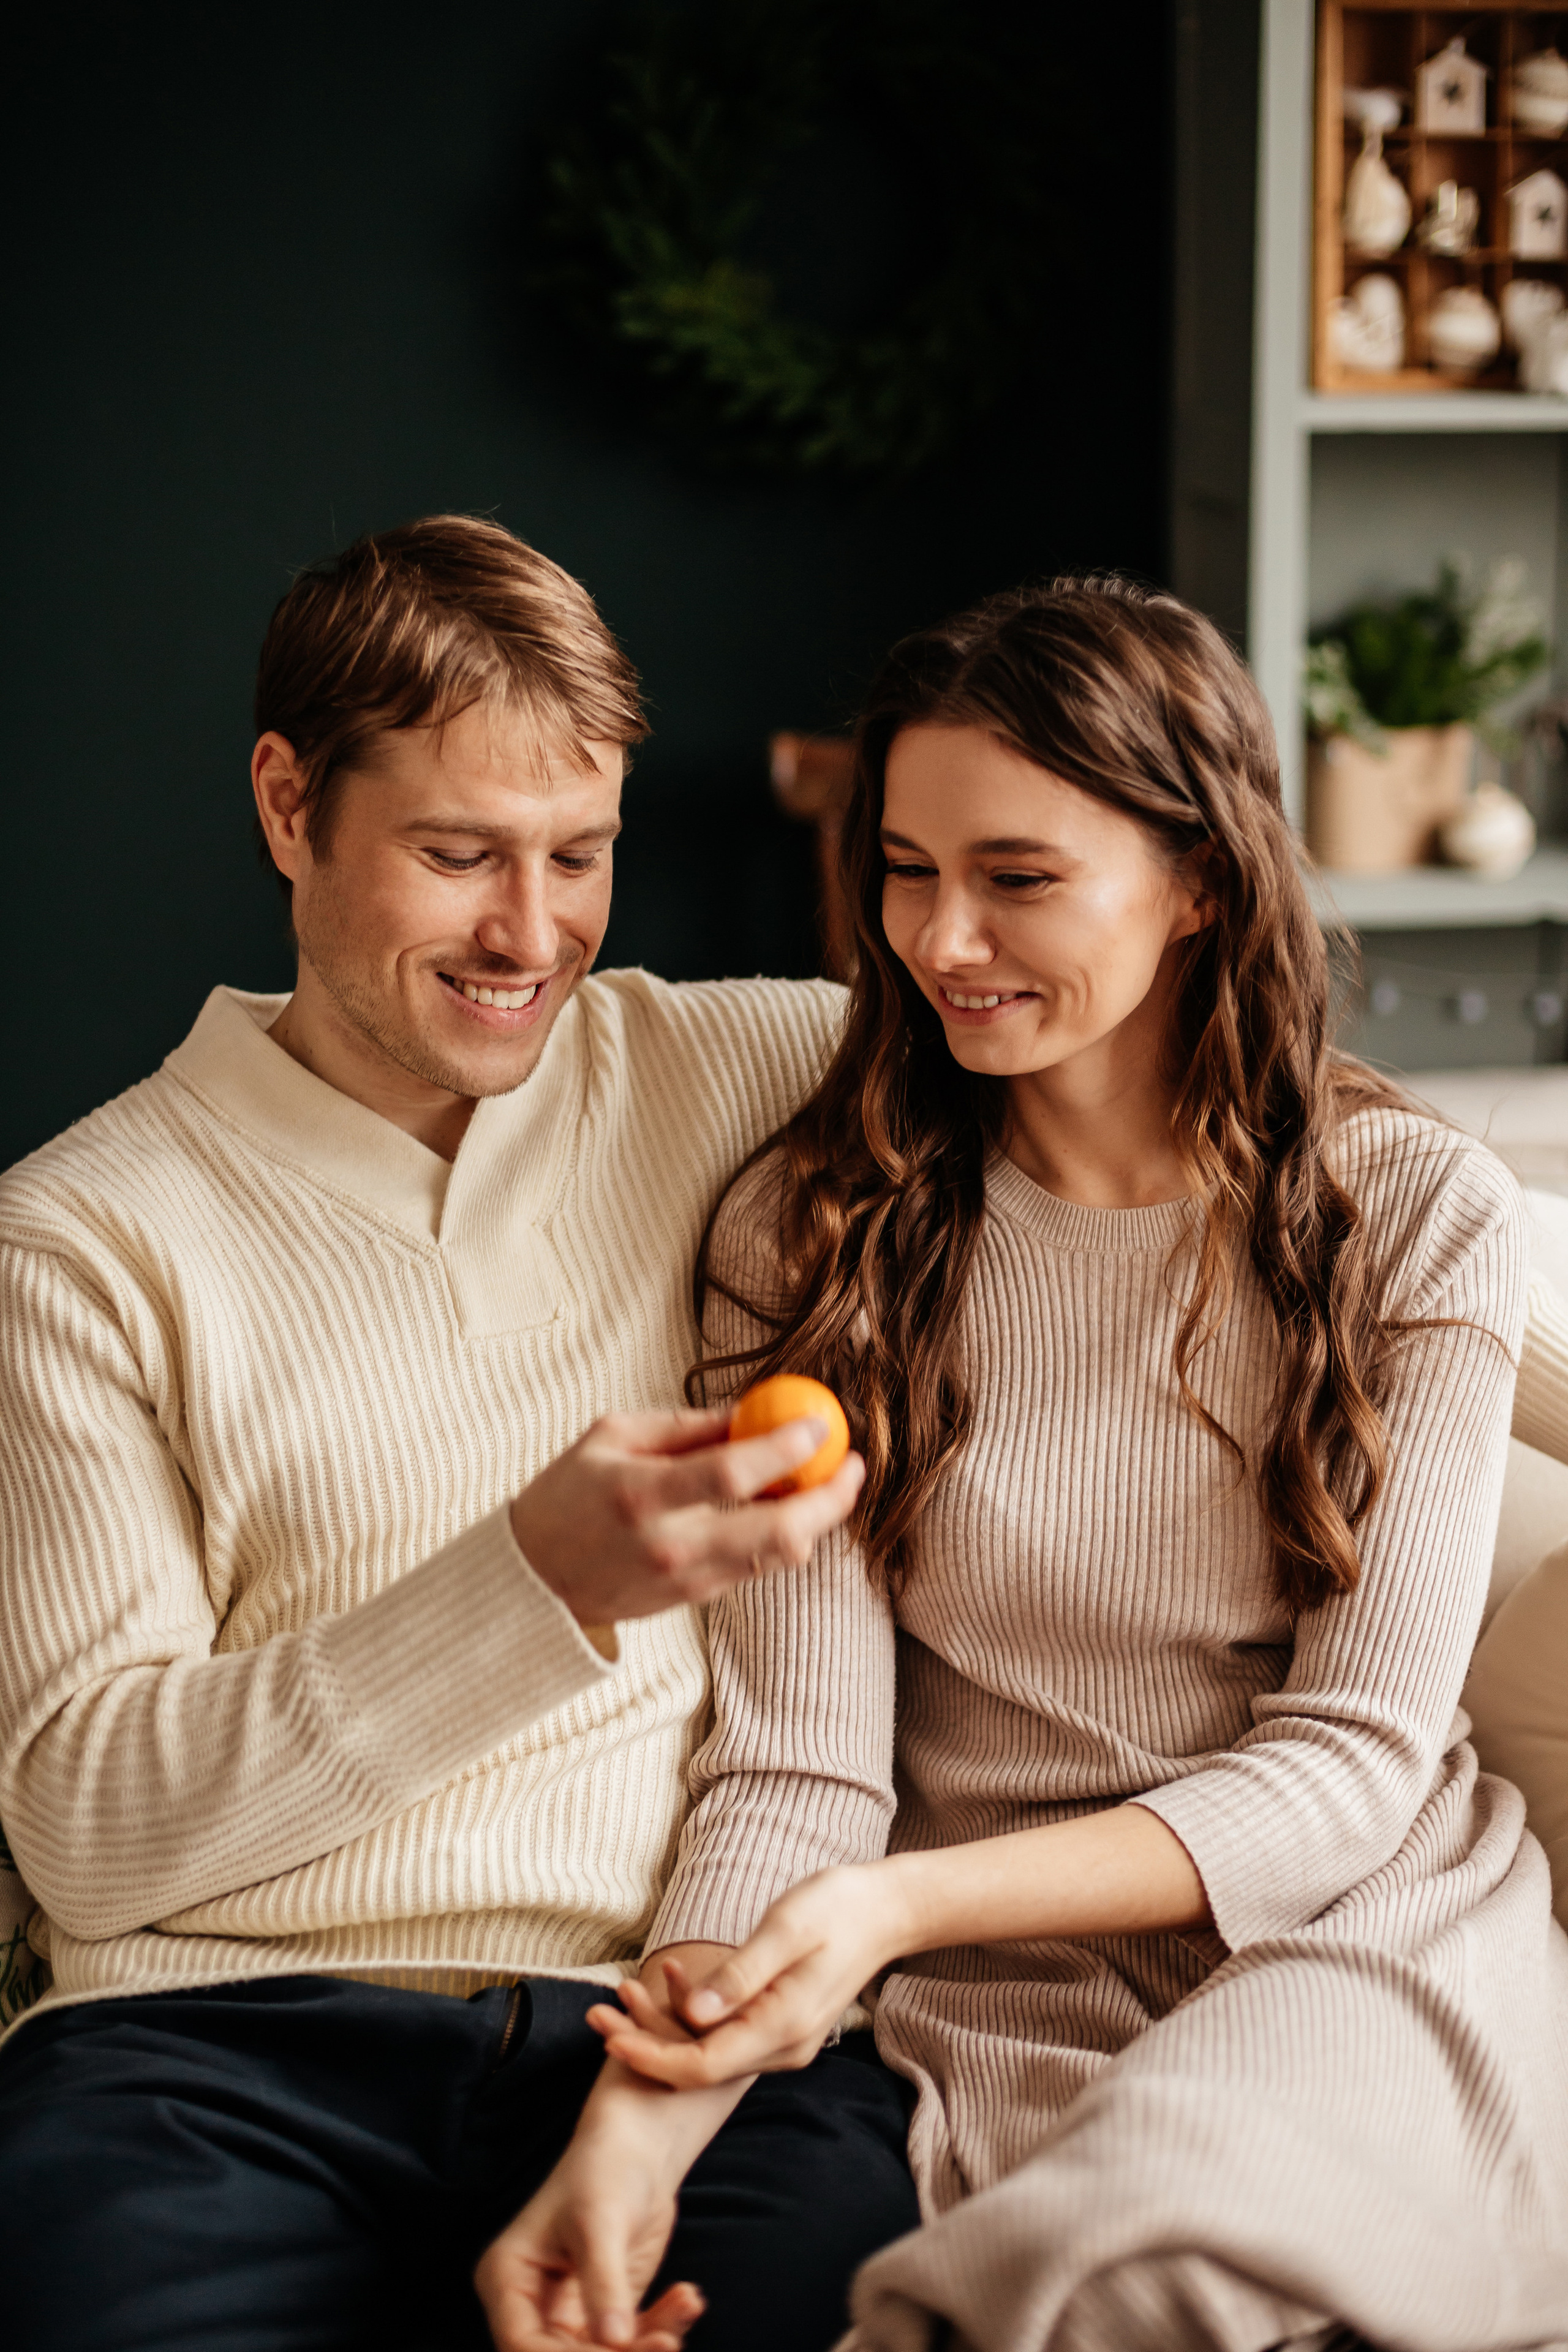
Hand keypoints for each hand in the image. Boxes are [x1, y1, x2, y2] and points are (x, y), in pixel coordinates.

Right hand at [474, 2095, 702, 2351]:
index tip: (612, 2348)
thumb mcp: (600, 2222)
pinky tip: (688, 2299)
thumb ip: (604, 2283)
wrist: (639, 2147)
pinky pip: (633, 2341)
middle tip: (662, 2343)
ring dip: (645, 2348)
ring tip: (679, 2321)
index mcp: (508, 2278)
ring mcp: (572, 2311)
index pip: (520, 2344)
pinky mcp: (609, 2312)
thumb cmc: (604, 2168)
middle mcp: (533, 2303)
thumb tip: (615, 2340)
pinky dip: (663, 2329)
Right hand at [511, 1408, 863, 1627]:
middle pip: (779, 1531)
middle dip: (831, 1498)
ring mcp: (687, 1581)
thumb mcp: (613, 1435)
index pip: (734, 1473)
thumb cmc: (567, 1493)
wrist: (532, 1580)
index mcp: (642, 1495)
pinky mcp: (695, 1600)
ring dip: (816, 1518)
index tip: (821, 1422)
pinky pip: (759, 1567)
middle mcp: (670, 1546)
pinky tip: (789, 1505)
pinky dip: (784, 1534)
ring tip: (827, 1479)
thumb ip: (686, 1426)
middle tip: (852, 1463)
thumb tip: (753, 1411)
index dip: (788, 1447)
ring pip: (780, 1556)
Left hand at [587, 1865, 905, 2088]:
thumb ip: (739, 1975)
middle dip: (645, 2047)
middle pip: (700, 2068)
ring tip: (619, 2000)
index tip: (606, 2037)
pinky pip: (728, 2038)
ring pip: (711, 2056)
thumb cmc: (835, 1907)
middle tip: (594, 2018)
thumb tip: (691, 2013)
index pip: (702, 2065)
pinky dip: (692, 2020)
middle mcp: (782, 2049)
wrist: (884, 1911)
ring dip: (664, 2033)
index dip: (650, 2056)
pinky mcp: (780, 2029)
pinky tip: (669, 1986)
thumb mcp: (785, 1929)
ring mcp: (783, 2044)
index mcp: (783, 2028)